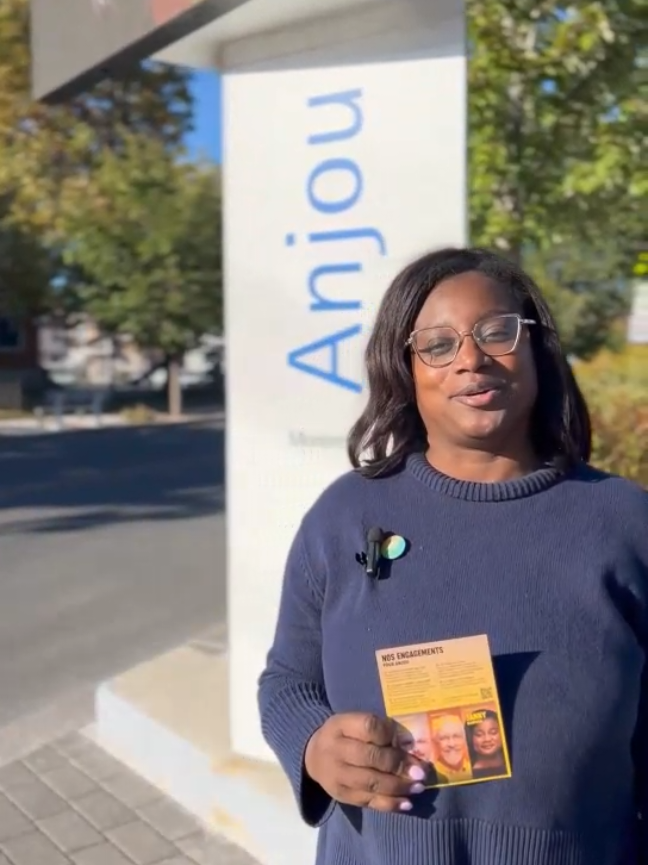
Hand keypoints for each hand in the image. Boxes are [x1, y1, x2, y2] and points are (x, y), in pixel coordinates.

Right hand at [304, 713, 427, 812]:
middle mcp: (336, 750)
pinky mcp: (342, 795)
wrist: (313, 755)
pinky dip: (389, 804)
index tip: (409, 741)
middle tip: (421, 772)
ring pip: (371, 783)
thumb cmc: (343, 735)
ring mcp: (337, 775)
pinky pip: (368, 801)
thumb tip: (410, 743)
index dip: (390, 734)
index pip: (369, 727)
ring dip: (398, 786)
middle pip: (371, 757)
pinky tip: (406, 803)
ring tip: (418, 787)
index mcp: (341, 725)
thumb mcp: (353, 722)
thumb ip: (378, 729)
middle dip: (399, 765)